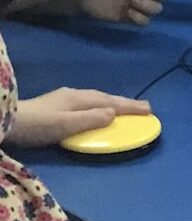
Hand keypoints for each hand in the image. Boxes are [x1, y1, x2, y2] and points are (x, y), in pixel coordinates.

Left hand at [6, 88, 150, 146]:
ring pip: (98, 100)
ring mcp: (65, 99)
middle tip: (144, 108)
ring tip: (126, 109)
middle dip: (126, 103)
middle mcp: (75, 95)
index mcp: (80, 99)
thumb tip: (114, 114)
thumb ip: (91, 119)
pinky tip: (99, 112)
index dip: (130, 106)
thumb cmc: (38, 125)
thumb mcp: (66, 125)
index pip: (111, 102)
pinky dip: (102, 107)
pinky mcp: (58, 106)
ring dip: (114, 104)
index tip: (150, 110)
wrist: (9, 121)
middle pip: (106, 98)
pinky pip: (90, 104)